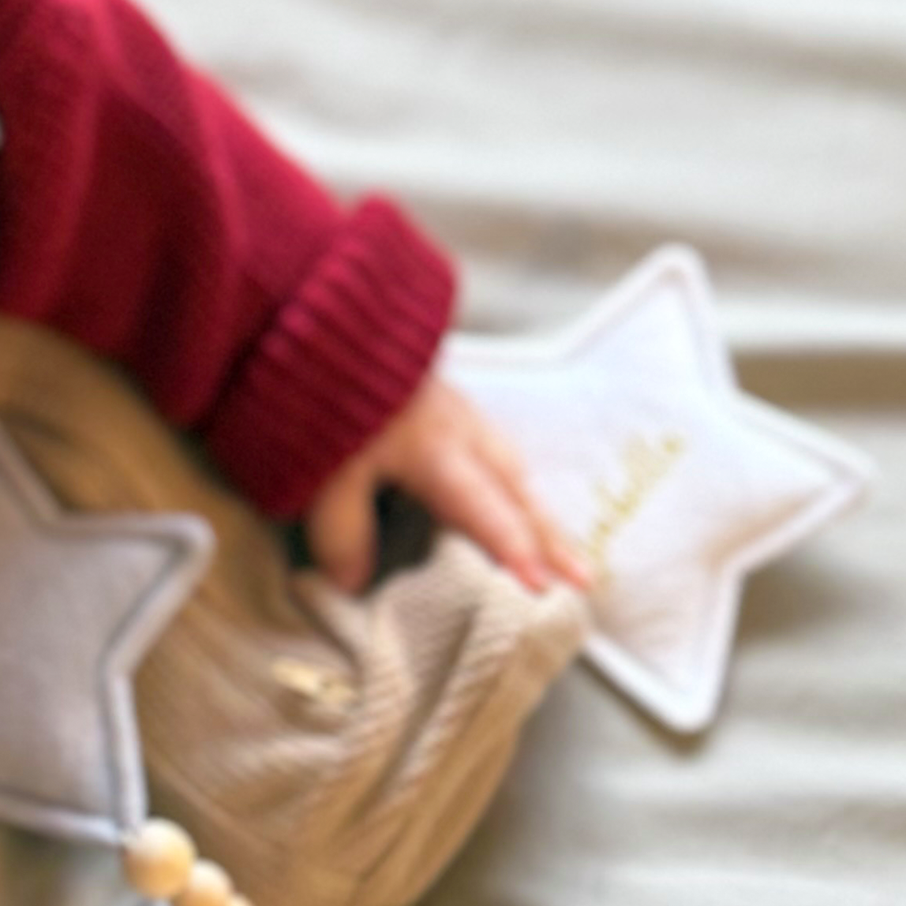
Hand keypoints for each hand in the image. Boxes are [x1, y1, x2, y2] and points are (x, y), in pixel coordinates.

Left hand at [305, 368, 590, 599]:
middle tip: (585, 580)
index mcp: (440, 452)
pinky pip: (493, 448)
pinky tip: (505, 489)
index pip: (488, 513)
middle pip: (518, 492)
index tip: (545, 591)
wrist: (320, 314)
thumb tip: (355, 585)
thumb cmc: (324, 392)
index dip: (515, 553)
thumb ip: (343, 532)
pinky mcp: (444, 397)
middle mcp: (462, 432)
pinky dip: (511, 481)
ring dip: (535, 509)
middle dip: (552, 539)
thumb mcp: (324, 472)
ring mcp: (458, 410)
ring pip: (511, 466)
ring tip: (554, 546)